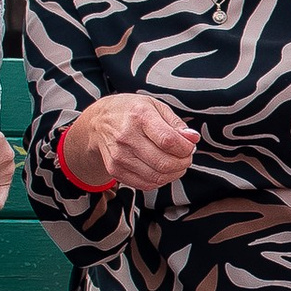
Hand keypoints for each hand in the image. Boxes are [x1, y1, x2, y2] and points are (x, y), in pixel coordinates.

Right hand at [59, 90, 198, 193]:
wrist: (99, 122)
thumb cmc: (131, 112)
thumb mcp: (155, 106)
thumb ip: (176, 124)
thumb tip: (192, 139)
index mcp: (139, 116)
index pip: (168, 141)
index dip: (185, 148)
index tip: (189, 146)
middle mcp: (126, 136)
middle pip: (164, 163)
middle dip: (183, 163)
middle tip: (186, 157)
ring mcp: (119, 156)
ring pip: (157, 177)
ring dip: (174, 173)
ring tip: (176, 163)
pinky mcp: (115, 170)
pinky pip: (146, 184)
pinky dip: (160, 180)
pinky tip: (162, 169)